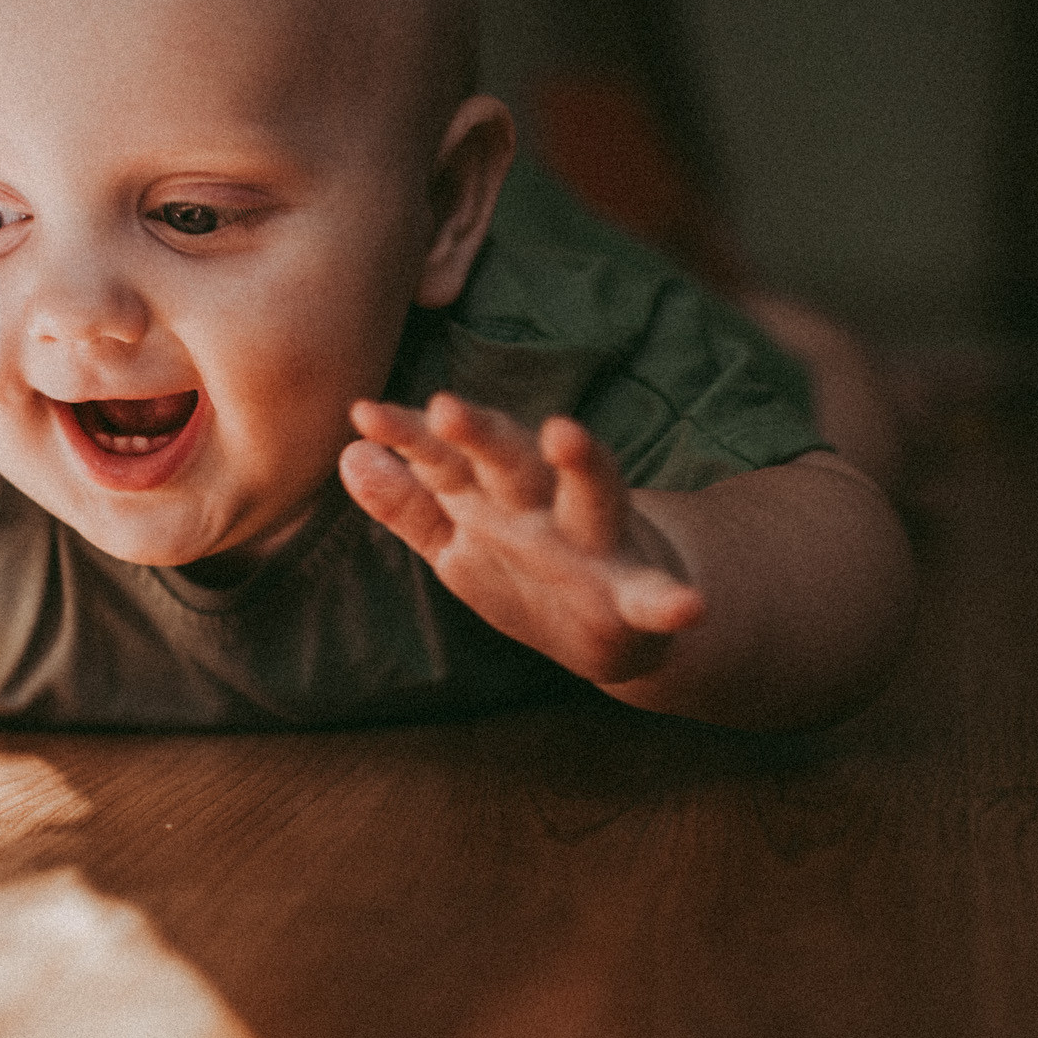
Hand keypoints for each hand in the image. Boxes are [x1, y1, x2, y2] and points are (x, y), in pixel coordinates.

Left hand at [341, 393, 702, 684]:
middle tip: (444, 407)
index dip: (409, 437)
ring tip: (566, 433)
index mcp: (499, 495)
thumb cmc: (527, 572)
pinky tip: (688, 606)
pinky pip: (654, 596)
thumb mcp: (461, 541)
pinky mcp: (637, 595)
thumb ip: (408, 503)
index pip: (450, 458)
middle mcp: (548, 506)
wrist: (616, 629)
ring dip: (583, 463)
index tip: (365, 414)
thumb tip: (350, 452)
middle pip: (514, 460)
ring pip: (592, 495)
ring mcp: (598, 544)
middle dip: (482, 433)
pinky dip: (671, 600)